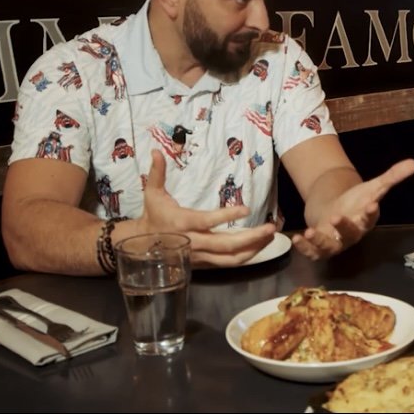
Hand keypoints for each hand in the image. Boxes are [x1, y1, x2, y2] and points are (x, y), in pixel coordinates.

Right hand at [137, 150, 274, 266]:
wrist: (142, 246)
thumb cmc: (153, 216)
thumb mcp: (152, 193)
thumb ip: (157, 173)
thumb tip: (157, 151)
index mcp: (182, 223)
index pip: (207, 221)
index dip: (227, 216)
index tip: (247, 209)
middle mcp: (194, 242)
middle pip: (225, 245)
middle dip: (251, 238)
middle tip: (271, 228)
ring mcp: (200, 256)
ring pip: (230, 259)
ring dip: (254, 249)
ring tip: (272, 237)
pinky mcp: (205, 263)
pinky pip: (228, 263)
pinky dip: (246, 257)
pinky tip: (260, 246)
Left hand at [292, 158, 413, 259]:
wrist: (335, 212)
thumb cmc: (356, 202)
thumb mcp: (372, 187)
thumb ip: (392, 177)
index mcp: (365, 220)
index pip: (370, 217)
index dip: (371, 213)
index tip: (371, 205)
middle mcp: (351, 235)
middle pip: (350, 234)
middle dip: (344, 227)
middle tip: (337, 217)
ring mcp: (335, 243)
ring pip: (330, 246)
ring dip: (320, 241)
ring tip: (309, 232)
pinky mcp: (319, 248)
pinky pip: (313, 252)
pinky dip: (304, 248)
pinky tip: (296, 237)